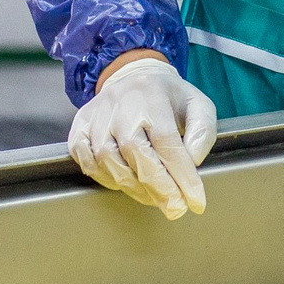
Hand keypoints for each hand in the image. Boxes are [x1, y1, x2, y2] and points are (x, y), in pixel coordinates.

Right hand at [68, 54, 217, 218]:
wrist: (132, 75)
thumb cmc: (168, 97)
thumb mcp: (197, 104)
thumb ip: (203, 130)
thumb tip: (193, 160)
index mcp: (152, 96)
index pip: (167, 141)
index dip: (182, 175)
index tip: (195, 201)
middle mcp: (121, 104)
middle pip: (136, 152)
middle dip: (159, 187)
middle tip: (176, 208)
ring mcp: (97, 116)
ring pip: (109, 160)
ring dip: (134, 187)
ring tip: (154, 198)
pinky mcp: (80, 126)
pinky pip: (85, 159)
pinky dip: (103, 177)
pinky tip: (124, 183)